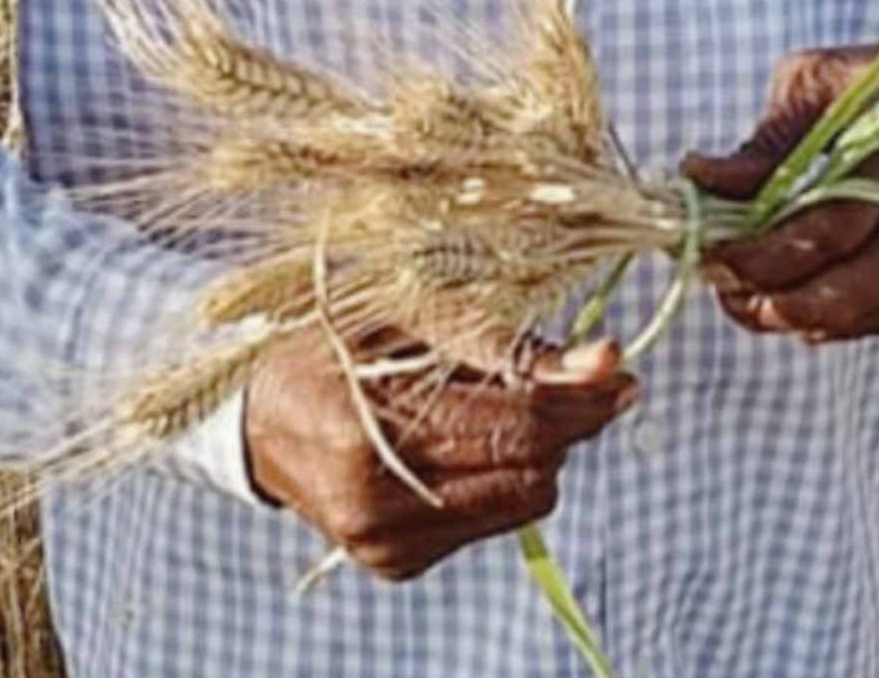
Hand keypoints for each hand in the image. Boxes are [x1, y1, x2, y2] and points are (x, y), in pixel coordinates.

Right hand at [244, 331, 635, 580]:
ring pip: (521, 503)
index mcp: (368, 431)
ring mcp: (386, 546)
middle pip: (527, 472)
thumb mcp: (406, 313)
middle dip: (569, 422)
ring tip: (519, 399)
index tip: (619, 367)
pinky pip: (490, 519)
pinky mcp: (398, 564)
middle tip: (588, 376)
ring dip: (540, 450)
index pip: (513, 428)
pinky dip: (502, 475)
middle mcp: (377, 505)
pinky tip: (476, 436)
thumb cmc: (333, 341)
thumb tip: (604, 361)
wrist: (258, 417)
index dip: (577, 399)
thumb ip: (502, 340)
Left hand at [682, 45, 878, 343]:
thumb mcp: (828, 83)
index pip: (833, 217)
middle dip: (773, 290)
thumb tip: (699, 177)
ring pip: (869, 309)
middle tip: (718, 281)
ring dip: (796, 316)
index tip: (709, 244)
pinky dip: (834, 323)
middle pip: (852, 277)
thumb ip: (770, 139)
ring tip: (742, 300)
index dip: (765, 245)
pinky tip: (790, 308)